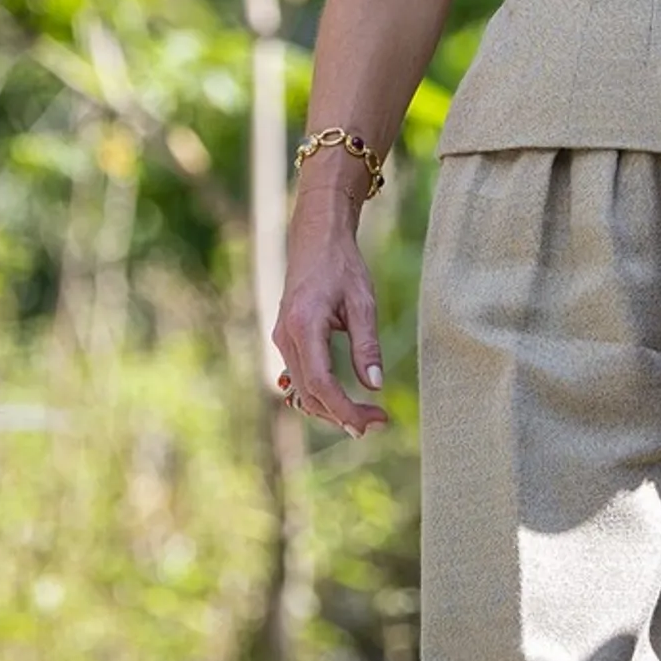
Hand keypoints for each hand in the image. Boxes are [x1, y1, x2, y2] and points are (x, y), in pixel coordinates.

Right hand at [269, 158, 388, 433]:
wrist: (315, 238)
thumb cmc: (342, 265)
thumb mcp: (363, 302)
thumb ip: (367, 345)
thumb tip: (375, 386)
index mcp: (303, 326)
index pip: (321, 384)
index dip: (345, 410)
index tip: (372, 422)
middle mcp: (285, 336)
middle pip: (309, 395)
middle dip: (342, 415)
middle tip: (378, 422)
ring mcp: (281, 338)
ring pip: (301, 391)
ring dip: (331, 409)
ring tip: (366, 416)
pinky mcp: (285, 339)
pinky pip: (299, 377)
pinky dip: (320, 395)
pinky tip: (344, 400)